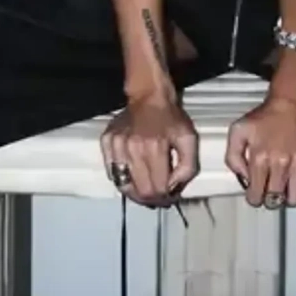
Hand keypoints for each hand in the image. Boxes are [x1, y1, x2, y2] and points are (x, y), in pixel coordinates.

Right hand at [101, 92, 197, 206]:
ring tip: (146, 192)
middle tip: (159, 198)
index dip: (166, 198)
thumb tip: (173, 189)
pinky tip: (133, 178)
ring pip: (123, 186)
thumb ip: (187, 167)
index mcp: (154, 148)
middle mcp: (132, 149)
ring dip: (136, 194)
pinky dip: (122, 181)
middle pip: (140, 191)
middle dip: (152, 199)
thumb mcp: (189, 139)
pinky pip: (112, 173)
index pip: (158, 188)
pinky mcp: (106, 143)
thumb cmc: (171, 118)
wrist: (149, 96)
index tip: (170, 197)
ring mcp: (116, 146)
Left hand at [225, 96, 295, 207]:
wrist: (292, 99)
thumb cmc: (265, 115)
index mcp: (260, 158)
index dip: (254, 198)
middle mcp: (280, 163)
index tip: (257, 193)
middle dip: (271, 199)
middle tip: (271, 191)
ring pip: (295, 198)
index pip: (256, 195)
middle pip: (275, 200)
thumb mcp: (238, 131)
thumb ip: (232, 157)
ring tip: (287, 191)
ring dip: (289, 199)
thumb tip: (243, 178)